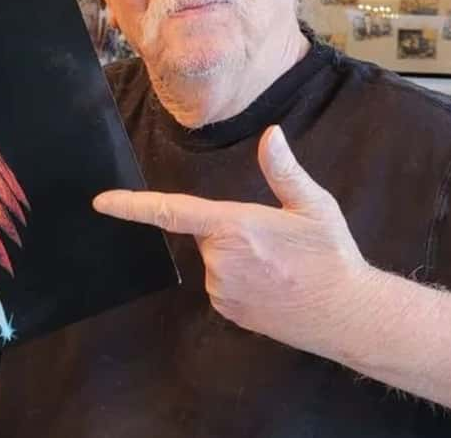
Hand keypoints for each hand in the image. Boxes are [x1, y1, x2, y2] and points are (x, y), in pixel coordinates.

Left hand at [93, 125, 369, 359]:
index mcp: (235, 226)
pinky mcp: (227, 311)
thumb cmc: (331, 256)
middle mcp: (220, 260)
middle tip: (274, 240)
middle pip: (206, 234)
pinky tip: (273, 284)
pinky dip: (241, 279)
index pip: (172, 211)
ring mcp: (222, 290)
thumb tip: (271, 135)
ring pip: (216, 261)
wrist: (347, 315)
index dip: (133, 206)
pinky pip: (223, 285)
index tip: (102, 202)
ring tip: (279, 265)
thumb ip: (284, 171)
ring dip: (237, 257)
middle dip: (231, 231)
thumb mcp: (314, 206)